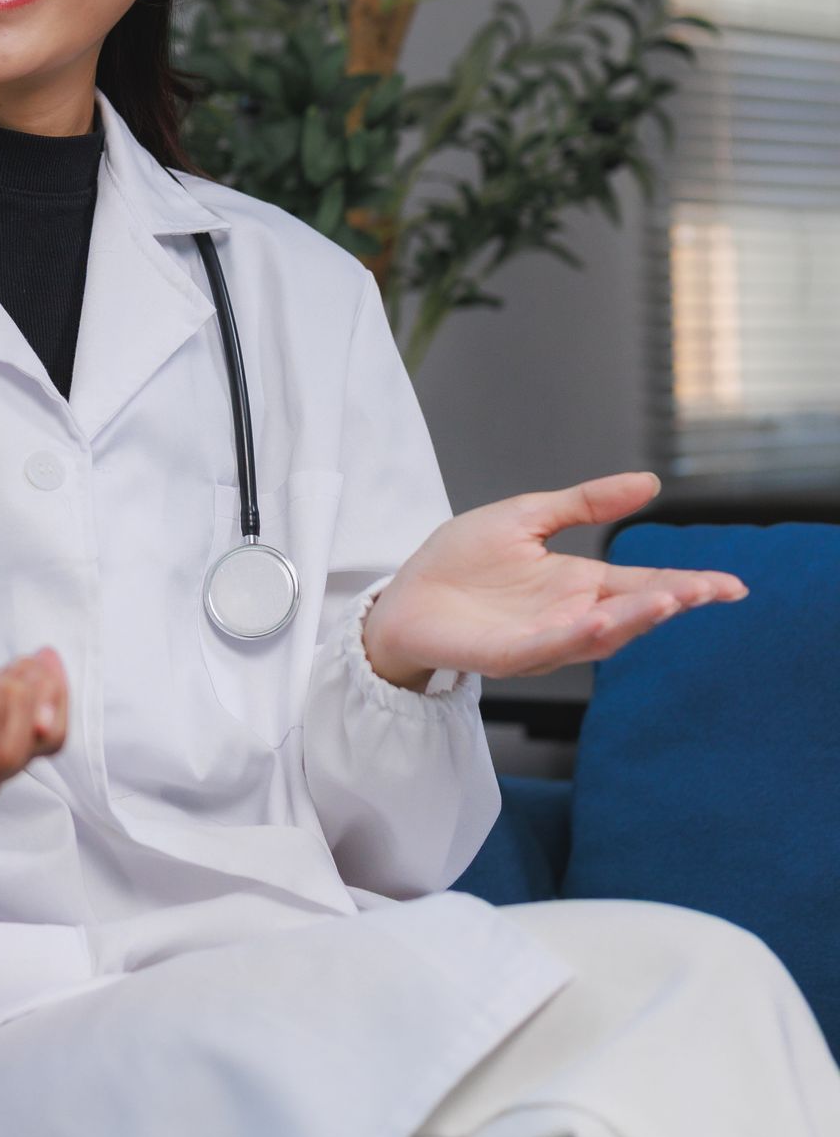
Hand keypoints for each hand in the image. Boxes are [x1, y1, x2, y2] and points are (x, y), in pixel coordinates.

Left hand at [362, 471, 747, 691]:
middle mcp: (570, 616)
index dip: (687, 584)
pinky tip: (599, 619)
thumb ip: (586, 503)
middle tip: (712, 590)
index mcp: (578, 584)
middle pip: (634, 613)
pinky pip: (548, 646)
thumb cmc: (461, 561)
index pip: (643, 584)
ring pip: (600, 635)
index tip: (731, 585)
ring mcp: (542, 639)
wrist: (405, 596)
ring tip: (670, 599)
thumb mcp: (528, 516)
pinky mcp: (508, 654)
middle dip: (674, 602)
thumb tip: (648, 482)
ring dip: (635, 620)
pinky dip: (576, 634)